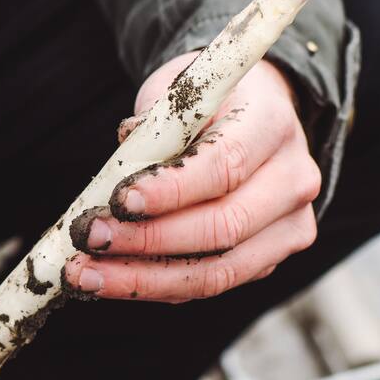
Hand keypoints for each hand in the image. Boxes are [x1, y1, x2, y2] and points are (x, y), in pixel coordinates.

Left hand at [64, 55, 320, 301]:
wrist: (252, 115)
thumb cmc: (208, 104)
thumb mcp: (178, 93)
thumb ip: (152, 127)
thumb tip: (118, 168)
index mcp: (273, 124)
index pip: (225, 165)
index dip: (171, 190)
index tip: (119, 200)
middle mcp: (294, 179)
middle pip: (224, 227)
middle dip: (148, 240)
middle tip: (90, 237)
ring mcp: (289, 226)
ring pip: (218, 271)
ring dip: (143, 279)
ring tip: (85, 274)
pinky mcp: (269, 260)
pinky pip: (209, 284)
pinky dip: (155, 286)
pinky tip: (110, 280)